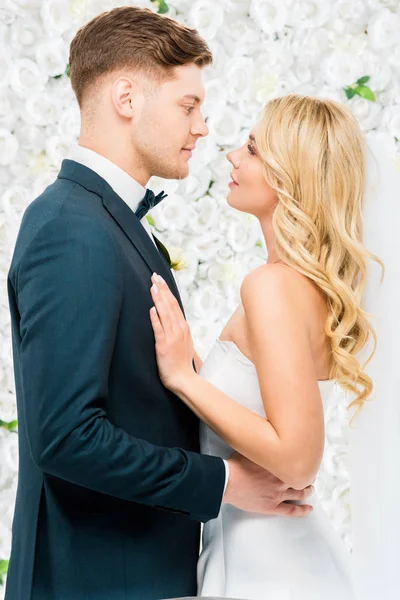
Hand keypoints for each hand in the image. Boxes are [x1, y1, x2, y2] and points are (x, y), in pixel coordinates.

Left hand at [149, 273, 194, 390]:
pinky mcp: (164, 346)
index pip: (174, 304)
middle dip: (162, 289)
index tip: (160, 280)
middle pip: (170, 305)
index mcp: (183, 327)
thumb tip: (174, 319)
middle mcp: (179, 329)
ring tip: (152, 287)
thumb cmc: (182, 363)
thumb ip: (179, 329)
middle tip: (154, 276)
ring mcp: (172, 337)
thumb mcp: (184, 342)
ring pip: (165, 314)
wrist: (184, 379)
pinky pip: (159, 330)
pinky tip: (151, 309)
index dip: (167, 291)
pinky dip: (156, 319)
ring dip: (158, 299)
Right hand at [224, 452, 313, 516]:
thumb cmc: (235, 466)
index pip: (295, 463)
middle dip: (306, 476)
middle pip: (300, 478)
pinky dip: (302, 510)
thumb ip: (260, 447)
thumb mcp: (249, 450)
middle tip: (309, 475)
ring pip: (299, 494)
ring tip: (310, 490)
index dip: (301, 462)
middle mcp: (280, 479)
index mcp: (276, 465)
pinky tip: (308, 509)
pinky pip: (292, 510)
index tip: (303, 461)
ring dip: (307, 491)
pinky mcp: (272, 507)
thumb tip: (262, 438)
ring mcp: (277, 494)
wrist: (227, 481)